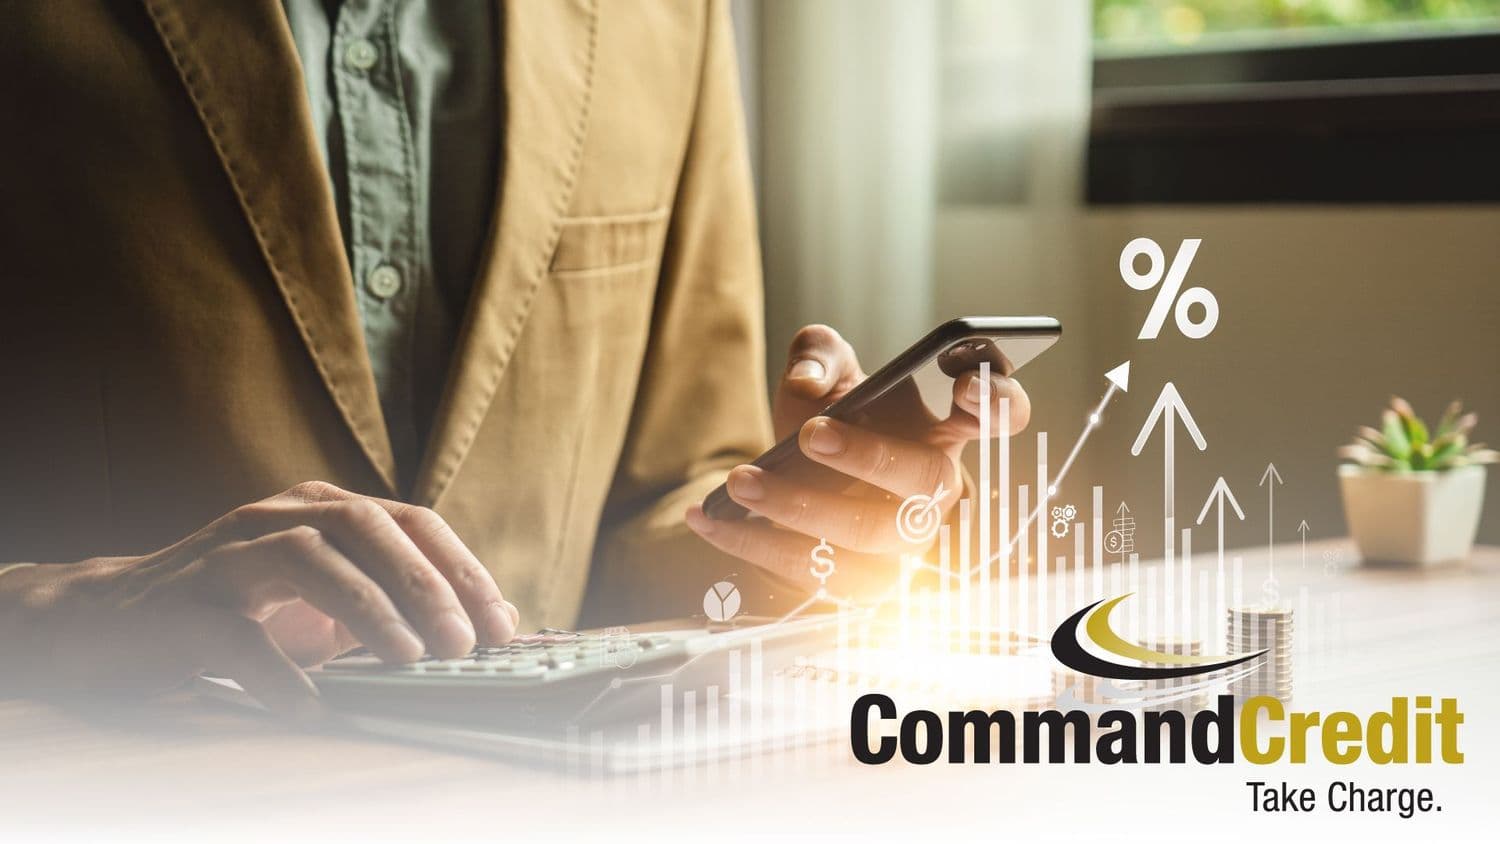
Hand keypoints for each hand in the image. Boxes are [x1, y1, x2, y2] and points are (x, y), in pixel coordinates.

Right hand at [0, 481, 517, 717]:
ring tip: (406, 659)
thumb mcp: (327, 603)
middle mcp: (280, 515)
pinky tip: (309, 708)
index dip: (463, 570)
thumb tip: (492, 625)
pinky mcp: (182, 603)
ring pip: (308, 555)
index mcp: (324, 510)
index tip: (501, 625)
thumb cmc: (238, 611)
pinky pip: (237, 634)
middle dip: (425, 586)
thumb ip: (398, 604)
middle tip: (461, 645)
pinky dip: (277, 673)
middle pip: (369, 527)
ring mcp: (228, 553)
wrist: (110, 622)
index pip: (414, 523)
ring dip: (367, 608)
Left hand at [685, 325, 1029, 594]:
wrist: (802, 476)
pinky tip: (706, 518)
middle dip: (870, 458)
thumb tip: (810, 386)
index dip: (997, 402)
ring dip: (800, 511)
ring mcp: (904, 547)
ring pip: (869, 541)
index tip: (967, 386)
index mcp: (946, 430)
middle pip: (926, 483)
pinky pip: (814, 578)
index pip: (1000, 414)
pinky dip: (752, 547)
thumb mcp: (827, 368)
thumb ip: (818, 354)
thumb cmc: (833, 418)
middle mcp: (936, 492)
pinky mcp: (860, 585)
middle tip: (811, 434)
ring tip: (740, 481)